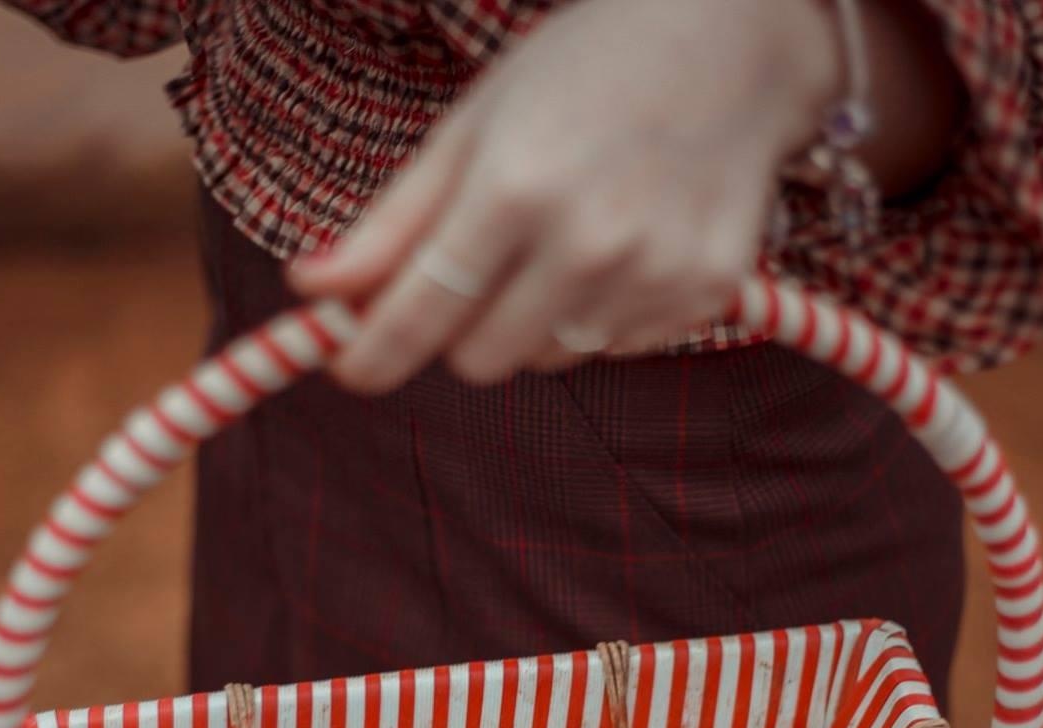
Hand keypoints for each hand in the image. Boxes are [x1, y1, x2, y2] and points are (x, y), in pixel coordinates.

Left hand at [290, 0, 841, 391]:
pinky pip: (615, 349)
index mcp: (514, 190)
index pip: (420, 315)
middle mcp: (588, 244)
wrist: (734, 46)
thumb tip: (309, 289)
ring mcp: (653, 276)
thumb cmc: (584, 71)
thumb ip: (392, 223)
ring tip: (563, 240)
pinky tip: (621, 245)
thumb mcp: (472, 127)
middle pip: (479, 359)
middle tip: (477, 268)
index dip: (373, 354)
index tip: (348, 367)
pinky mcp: (704, 296)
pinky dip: (600, 316)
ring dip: (532, 322)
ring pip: (547, 359)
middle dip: (460, 328)